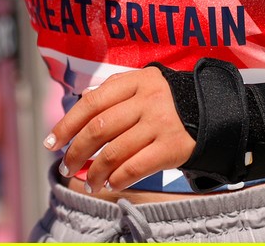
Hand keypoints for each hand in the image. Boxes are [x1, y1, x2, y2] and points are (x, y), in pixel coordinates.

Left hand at [44, 66, 194, 192]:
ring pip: (114, 152)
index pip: (91, 102)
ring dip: (94, 172)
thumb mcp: (144, 86)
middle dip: (76, 152)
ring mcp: (160, 123)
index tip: (52, 143)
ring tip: (88, 182)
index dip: (67, 124)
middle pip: (99, 129)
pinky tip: (110, 184)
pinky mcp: (172, 147)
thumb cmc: (168, 101)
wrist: (213, 112)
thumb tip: (78, 108)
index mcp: (136, 81)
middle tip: (66, 167)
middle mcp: (148, 100)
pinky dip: (117, 179)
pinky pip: (135, 167)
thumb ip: (113, 93)